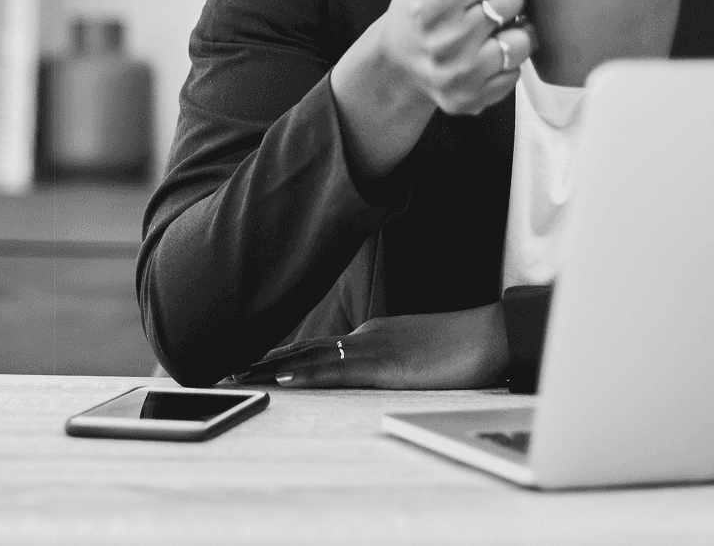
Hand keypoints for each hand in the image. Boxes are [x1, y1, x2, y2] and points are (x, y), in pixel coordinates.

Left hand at [230, 304, 508, 389]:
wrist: (490, 335)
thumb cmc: (460, 347)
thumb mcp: (415, 352)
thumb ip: (390, 359)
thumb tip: (373, 370)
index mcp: (369, 336)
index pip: (314, 345)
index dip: (277, 353)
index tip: (246, 362)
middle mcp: (362, 338)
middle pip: (302, 349)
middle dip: (260, 360)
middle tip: (223, 370)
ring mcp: (372, 349)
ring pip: (311, 358)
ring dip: (270, 368)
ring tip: (235, 376)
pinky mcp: (385, 366)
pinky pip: (339, 371)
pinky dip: (308, 373)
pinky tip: (284, 378)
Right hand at [377, 0, 535, 117]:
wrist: (398, 59)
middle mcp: (445, 40)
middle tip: (481, 0)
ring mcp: (460, 74)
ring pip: (523, 38)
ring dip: (512, 28)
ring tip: (489, 26)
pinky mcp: (472, 99)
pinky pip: (517, 71)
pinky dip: (507, 59)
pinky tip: (485, 52)